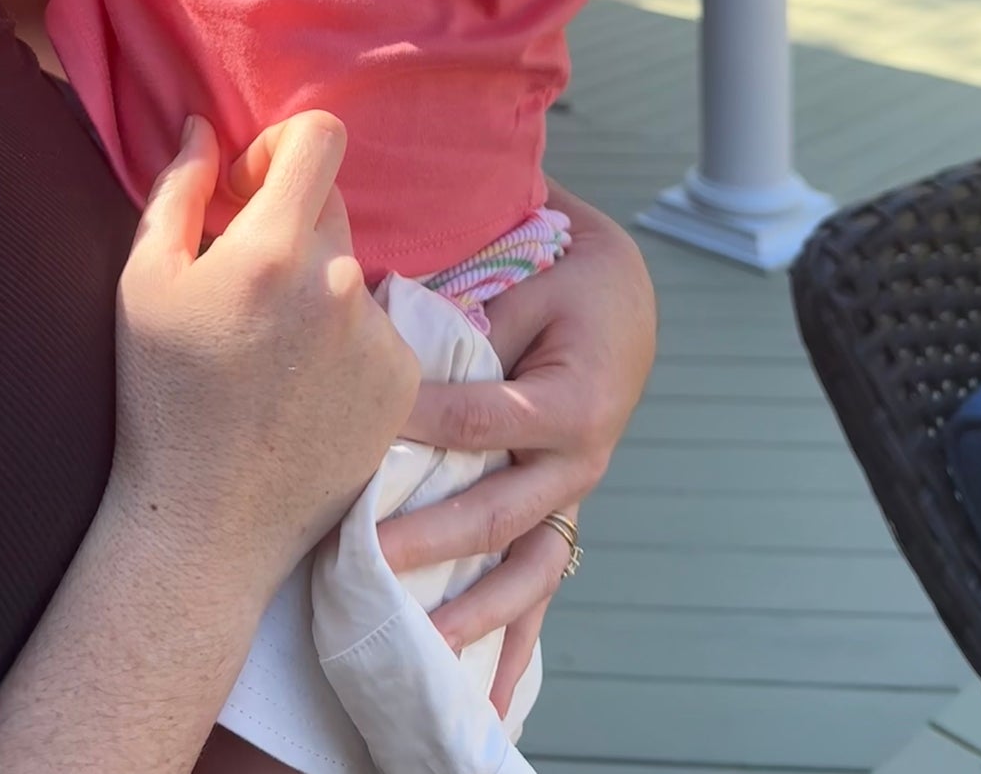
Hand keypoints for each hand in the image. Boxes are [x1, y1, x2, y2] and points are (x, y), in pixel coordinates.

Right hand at [110, 112, 418, 595]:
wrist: (207, 524)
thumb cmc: (161, 397)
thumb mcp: (143, 283)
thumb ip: (177, 190)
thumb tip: (204, 127)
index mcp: (273, 248)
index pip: (321, 135)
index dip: (282, 147)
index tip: (248, 190)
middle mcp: (339, 282)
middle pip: (330, 206)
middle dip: (288, 227)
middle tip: (244, 290)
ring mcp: (378, 334)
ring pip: (350, 271)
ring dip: (316, 289)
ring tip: (270, 356)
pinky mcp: (404, 380)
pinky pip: (376, 327)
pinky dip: (344, 343)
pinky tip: (302, 391)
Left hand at [377, 185, 655, 716]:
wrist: (623, 293)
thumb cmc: (569, 279)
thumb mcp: (529, 283)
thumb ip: (473, 323)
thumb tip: (392, 349)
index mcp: (575, 403)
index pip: (479, 421)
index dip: (417, 424)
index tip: (358, 428)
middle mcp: (581, 463)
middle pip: (498, 514)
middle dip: (428, 541)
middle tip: (363, 559)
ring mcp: (571, 497)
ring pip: (527, 573)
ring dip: (471, 613)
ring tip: (416, 644)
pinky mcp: (560, 513)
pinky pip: (539, 588)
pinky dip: (514, 644)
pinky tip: (488, 701)